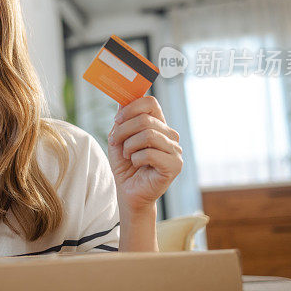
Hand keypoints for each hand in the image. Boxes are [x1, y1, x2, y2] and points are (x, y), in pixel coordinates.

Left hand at [107, 96, 182, 215]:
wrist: (129, 192)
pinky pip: (150, 153)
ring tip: (127, 155)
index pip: (151, 103)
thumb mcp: (119, 138)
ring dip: (129, 146)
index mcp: (159, 125)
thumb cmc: (125, 165)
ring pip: (148, 135)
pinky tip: (136, 165)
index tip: (117, 119)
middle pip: (145, 119)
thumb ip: (122, 119)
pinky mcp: (174, 165)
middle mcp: (170, 135)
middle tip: (115, 142)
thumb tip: (122, 99)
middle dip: (123, 130)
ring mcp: (175, 150)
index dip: (131, 107)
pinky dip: (136, 159)